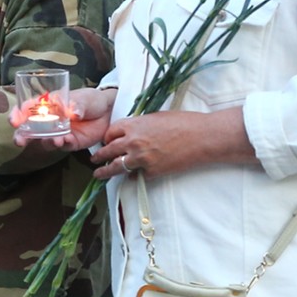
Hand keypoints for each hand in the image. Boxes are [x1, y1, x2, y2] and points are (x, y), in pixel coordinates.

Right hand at [13, 85, 115, 152]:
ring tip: (55, 140)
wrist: (109, 111)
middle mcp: (48, 121)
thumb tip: (74, 114)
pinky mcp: (71, 142)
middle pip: (29, 130)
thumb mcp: (83, 97)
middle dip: (22, 136)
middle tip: (20, 141)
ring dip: (46, 142)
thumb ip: (77, 104)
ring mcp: (58, 133)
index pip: (25, 110)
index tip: (14, 120)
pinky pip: (63, 146)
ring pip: (44, 141)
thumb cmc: (90, 99)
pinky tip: (67, 140)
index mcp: (46, 106)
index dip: (17, 115)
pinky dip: (63, 144)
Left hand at [90, 108, 255, 181]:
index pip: (110, 132)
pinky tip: (131, 178)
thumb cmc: (184, 123)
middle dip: (99, 156)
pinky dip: (135, 176)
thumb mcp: (156, 117)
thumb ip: (140, 126)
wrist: (203, 137)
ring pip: (116, 167)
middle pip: (108, 150)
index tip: (105, 141)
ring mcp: (141, 158)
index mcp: (133, 125)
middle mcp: (133, 142)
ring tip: (98, 174)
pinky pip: (138, 176)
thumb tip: (132, 133)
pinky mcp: (152, 171)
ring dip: (105, 171)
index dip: (107, 137)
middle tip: (93, 160)